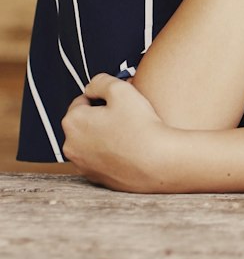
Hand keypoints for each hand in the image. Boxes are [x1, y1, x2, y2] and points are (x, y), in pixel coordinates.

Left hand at [62, 74, 178, 191]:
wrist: (157, 163)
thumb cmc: (140, 129)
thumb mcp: (121, 89)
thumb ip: (100, 81)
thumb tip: (92, 87)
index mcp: (73, 122)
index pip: (83, 100)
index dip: (103, 97)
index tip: (118, 102)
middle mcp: (71, 145)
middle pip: (85, 121)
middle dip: (101, 116)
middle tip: (125, 115)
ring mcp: (82, 164)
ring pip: (92, 141)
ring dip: (105, 135)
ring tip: (129, 133)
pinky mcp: (95, 178)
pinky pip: (100, 159)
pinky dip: (110, 153)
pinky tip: (129, 149)